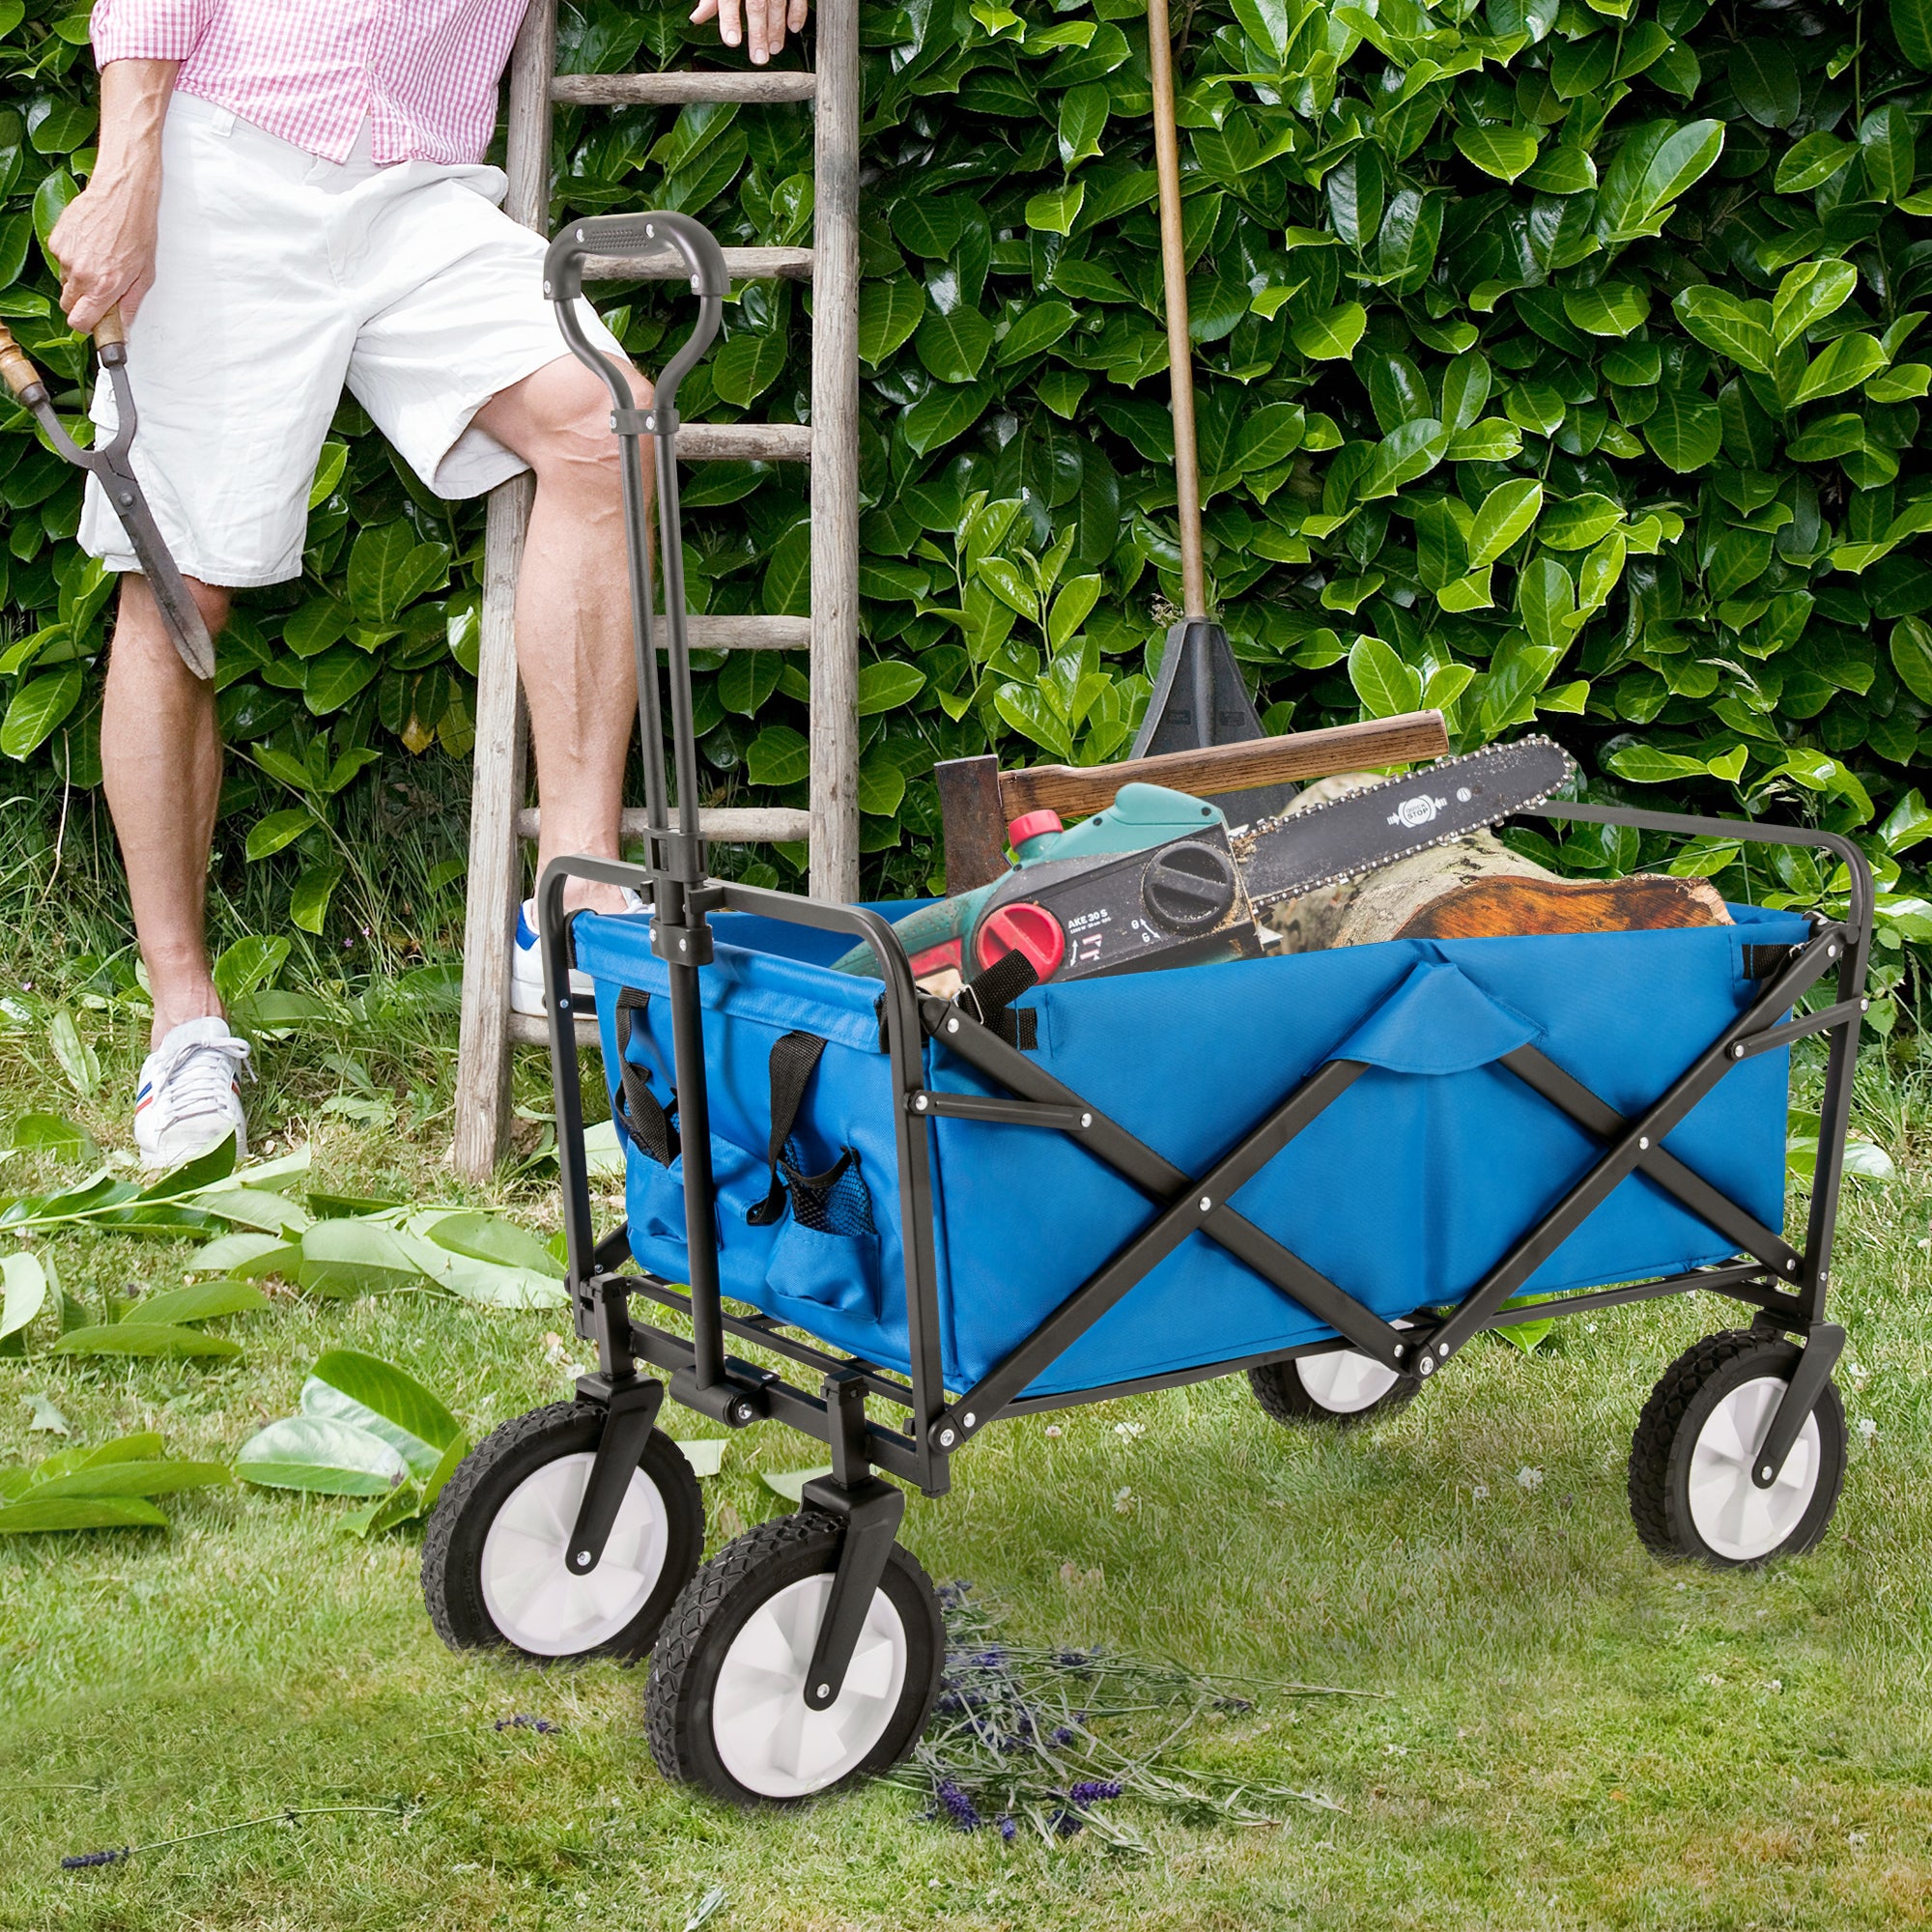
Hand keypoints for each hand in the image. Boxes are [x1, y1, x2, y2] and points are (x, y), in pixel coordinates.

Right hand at [49, 171, 159, 336]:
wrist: (121, 196)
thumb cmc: (136, 232)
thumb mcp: (144, 276)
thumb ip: (130, 305)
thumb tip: (123, 328)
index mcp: (103, 286)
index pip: (79, 321)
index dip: (86, 325)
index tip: (94, 322)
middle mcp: (80, 273)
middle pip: (68, 304)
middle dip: (82, 303)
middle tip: (100, 291)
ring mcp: (64, 255)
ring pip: (65, 281)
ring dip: (79, 278)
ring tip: (99, 261)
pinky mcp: (56, 239)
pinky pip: (61, 260)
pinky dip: (73, 258)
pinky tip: (90, 246)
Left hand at [689, 0, 807, 65]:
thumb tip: (697, 18)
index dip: (730, 20)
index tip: (732, 41)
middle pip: (756, 5)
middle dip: (758, 33)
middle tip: (759, 57)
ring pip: (777, 3)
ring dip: (777, 28)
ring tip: (774, 48)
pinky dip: (797, 12)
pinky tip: (794, 27)